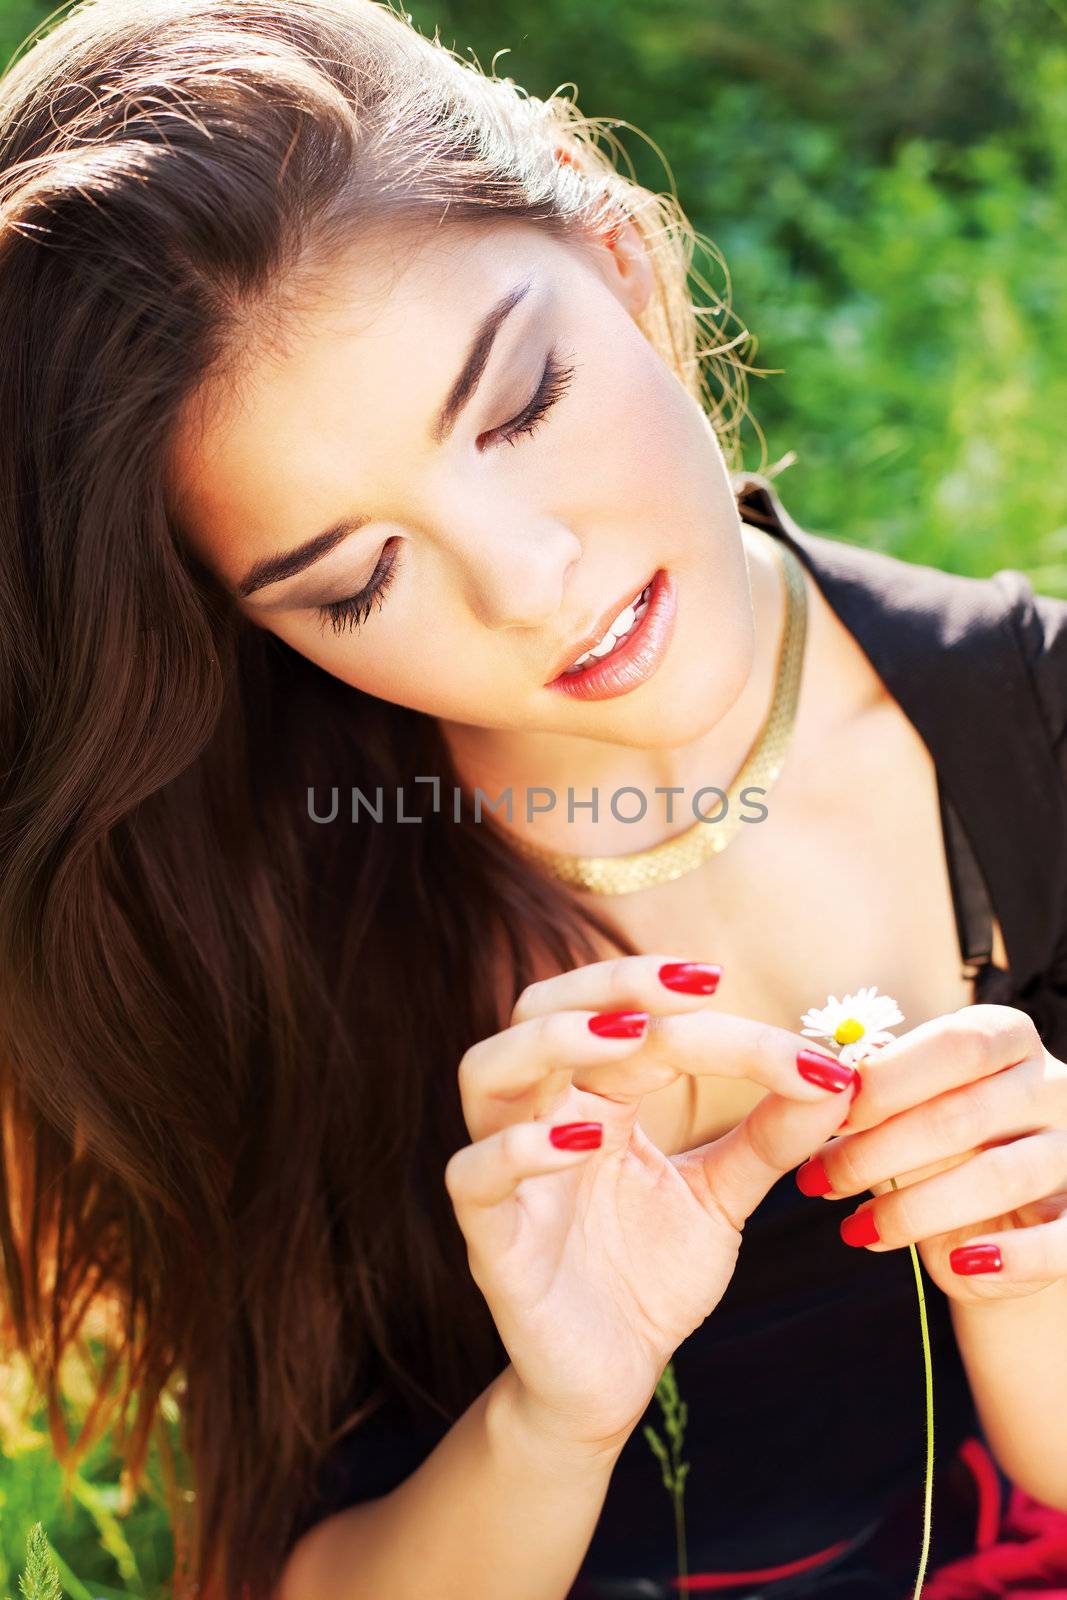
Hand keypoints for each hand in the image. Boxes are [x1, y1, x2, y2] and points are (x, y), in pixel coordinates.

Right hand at [444, 953, 859, 1451]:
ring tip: (628, 1037)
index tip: (803, 1047)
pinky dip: (521, 1147)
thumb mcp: (722, 1197)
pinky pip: (474, 1174)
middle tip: (694, 984)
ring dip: (553, 1039)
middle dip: (610, 983)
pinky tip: (584, 1143)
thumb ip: (768, 1137)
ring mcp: (509, 1173)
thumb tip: (839, 1076)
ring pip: (486, 1070)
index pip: (639, 1026)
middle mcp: (543, 1116)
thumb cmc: (651, 1276)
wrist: (610, 1381)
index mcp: (597, 1097)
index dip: (714, 1021)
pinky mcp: (491, 1238)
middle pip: (540, 1008)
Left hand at [795, 1003, 1066, 1303]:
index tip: (828, 1115)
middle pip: (964, 1113)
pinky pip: (1062, 1241)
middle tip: (818, 1181)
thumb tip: (811, 1092)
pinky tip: (958, 1265)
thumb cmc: (935, 1144)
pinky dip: (1010, 1257)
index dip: (887, 1080)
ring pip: (1000, 1177)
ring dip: (916, 1209)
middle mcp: (1052, 1084)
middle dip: (877, 1151)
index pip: (953, 1045)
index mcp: (1006, 1038)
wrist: (999, 1219)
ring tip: (858, 1230)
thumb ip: (867, 1096)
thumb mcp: (903, 1110)